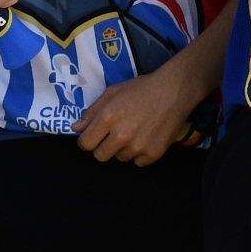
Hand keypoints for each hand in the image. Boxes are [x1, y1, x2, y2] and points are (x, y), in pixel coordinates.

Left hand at [74, 60, 202, 165]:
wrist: (174, 92)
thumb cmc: (141, 89)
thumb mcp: (113, 92)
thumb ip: (92, 112)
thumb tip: (76, 129)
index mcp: (108, 118)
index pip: (86, 144)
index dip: (87, 141)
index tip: (93, 137)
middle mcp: (121, 135)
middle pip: (100, 156)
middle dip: (102, 147)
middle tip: (113, 135)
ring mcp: (138, 147)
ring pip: (120, 158)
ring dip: (123, 149)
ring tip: (134, 132)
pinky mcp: (153, 154)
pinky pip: (138, 162)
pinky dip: (139, 153)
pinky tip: (146, 137)